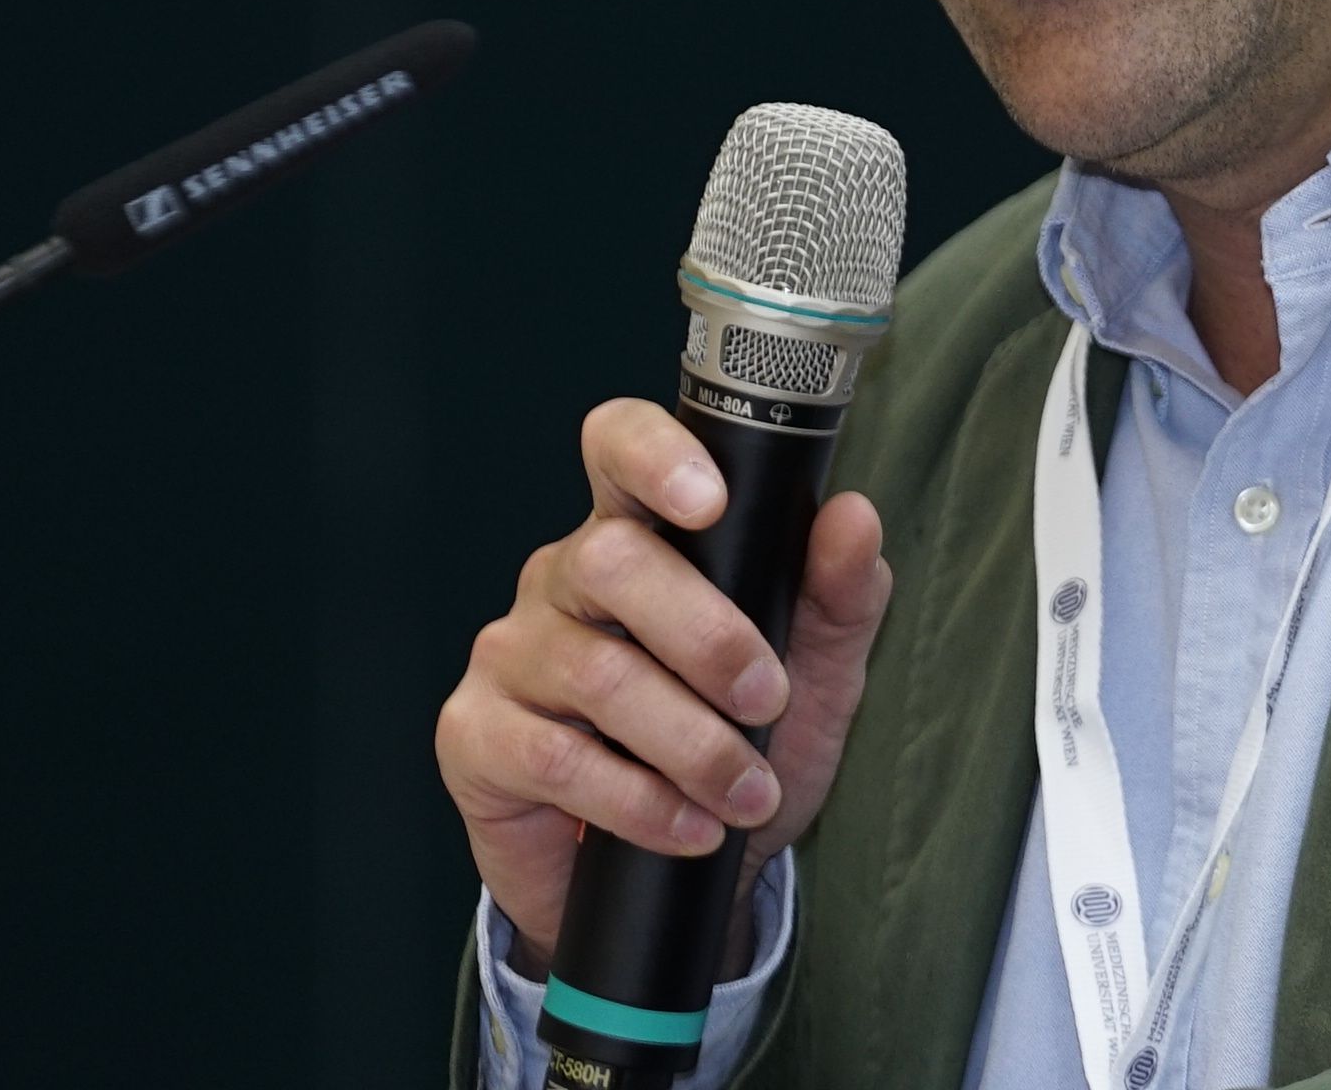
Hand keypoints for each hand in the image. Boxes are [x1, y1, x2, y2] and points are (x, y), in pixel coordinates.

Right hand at [437, 397, 894, 964]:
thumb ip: (839, 599)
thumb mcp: (815, 680)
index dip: (654, 455)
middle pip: (611, 560)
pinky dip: (642, 801)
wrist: (677, 882)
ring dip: (691, 743)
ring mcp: (510, 655)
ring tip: (747, 796)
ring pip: (595, 673)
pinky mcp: (475, 736)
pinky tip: (691, 828)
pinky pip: (555, 758)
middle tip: (769, 702)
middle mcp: (561, 580)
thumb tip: (855, 517)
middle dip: (707, 637)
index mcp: (639, 537)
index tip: (711, 502)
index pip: (618, 447)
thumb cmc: (741, 749)